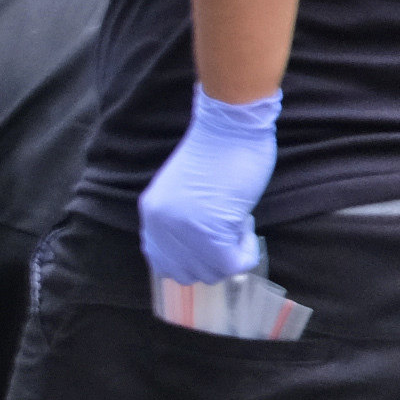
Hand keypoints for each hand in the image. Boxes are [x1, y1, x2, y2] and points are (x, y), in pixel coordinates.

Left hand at [138, 86, 281, 283]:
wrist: (229, 126)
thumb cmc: (216, 151)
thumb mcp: (183, 192)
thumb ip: (181, 221)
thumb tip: (201, 252)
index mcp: (151, 215)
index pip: (163, 263)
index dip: (192, 261)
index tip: (213, 243)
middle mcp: (160, 226)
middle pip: (186, 273)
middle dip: (214, 260)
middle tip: (230, 231)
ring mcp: (183, 230)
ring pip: (210, 272)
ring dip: (231, 255)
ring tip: (239, 223)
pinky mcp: (212, 231)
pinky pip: (232, 264)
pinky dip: (246, 252)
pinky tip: (248, 224)